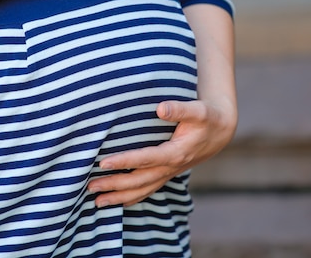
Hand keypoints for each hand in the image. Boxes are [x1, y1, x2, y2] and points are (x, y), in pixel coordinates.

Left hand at [87, 98, 236, 207]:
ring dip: (119, 197)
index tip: (103, 162)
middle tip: (91, 186)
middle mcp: (171, 167)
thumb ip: (180, 109)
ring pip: (142, 190)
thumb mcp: (198, 111)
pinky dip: (131, 198)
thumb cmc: (207, 118)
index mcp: (176, 153)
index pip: (146, 159)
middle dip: (114, 184)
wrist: (220, 131)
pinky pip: (148, 190)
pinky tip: (116, 202)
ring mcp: (168, 173)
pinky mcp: (167, 173)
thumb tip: (160, 109)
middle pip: (139, 180)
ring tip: (96, 201)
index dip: (124, 162)